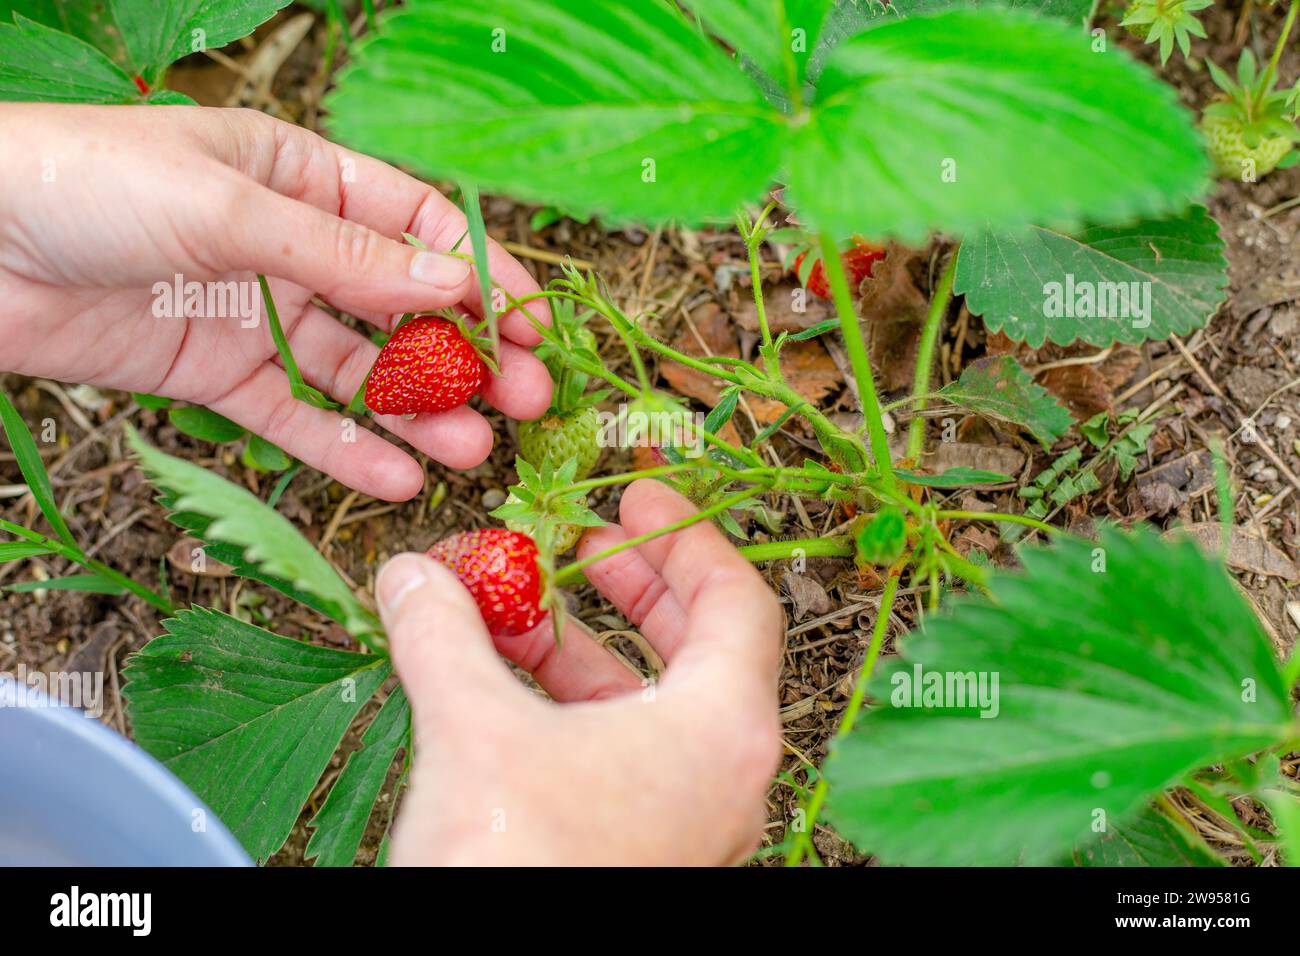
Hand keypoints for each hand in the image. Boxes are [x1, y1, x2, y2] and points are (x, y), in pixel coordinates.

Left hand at [0, 103, 551, 500]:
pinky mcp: (217, 376)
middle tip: (526, 399)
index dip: (480, 273)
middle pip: (401, 306)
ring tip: (473, 449)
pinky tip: (396, 477)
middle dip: (466, 354)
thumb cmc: (87, 183)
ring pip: (358, 371)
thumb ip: (344, 252)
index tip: (530, 325)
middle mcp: (290, 246)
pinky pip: (295, 418)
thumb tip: (452, 280)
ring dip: (419, 411)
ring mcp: (256, 315)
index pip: (416, 224)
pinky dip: (344, 448)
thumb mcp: (230, 203)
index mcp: (301, 176)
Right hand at [378, 480, 783, 865]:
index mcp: (721, 730)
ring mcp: (686, 818)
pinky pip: (623, 752)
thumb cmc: (522, 871)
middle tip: (586, 543)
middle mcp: (721, 775)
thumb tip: (412, 575)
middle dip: (634, 585)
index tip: (640, 496)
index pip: (737, 600)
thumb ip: (444, 635)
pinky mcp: (644, 849)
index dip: (685, 536)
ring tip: (517, 608)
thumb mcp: (474, 730)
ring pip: (651, 702)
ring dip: (583, 647)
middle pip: (701, 646)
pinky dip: (572, 706)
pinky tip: (505, 681)